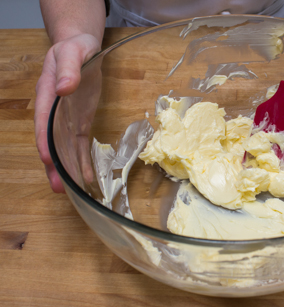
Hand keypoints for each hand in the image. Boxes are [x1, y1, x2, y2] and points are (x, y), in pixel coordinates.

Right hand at [35, 33, 100, 192]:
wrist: (82, 48)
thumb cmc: (74, 48)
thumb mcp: (72, 53)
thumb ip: (68, 69)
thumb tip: (63, 88)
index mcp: (47, 95)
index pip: (43, 122)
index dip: (44, 140)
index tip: (47, 158)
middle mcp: (54, 112)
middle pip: (51, 141)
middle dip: (54, 165)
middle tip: (58, 187)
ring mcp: (66, 119)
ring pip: (65, 147)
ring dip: (67, 168)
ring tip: (69, 190)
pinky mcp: (80, 122)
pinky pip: (80, 144)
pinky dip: (82, 159)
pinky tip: (87, 176)